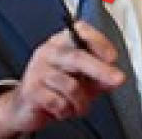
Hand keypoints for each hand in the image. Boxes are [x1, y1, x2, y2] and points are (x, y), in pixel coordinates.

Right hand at [0, 21, 124, 137]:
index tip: (112, 56)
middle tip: (118, 79)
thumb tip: (114, 77)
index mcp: (61, 42)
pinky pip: (58, 102)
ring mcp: (38, 69)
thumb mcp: (81, 79)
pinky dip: (66, 110)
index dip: (98, 41)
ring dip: (81, 102)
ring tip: (80, 106)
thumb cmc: (55, 88)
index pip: (80, 31)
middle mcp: (49, 51)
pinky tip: (63, 109)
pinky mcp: (31, 90)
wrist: (23, 106)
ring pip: (70, 85)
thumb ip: (98, 76)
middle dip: (101, 70)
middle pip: (77, 57)